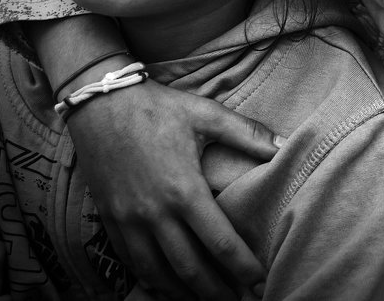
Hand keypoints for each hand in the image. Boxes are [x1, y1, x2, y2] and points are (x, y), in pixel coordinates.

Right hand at [66, 78, 280, 299]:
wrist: (99, 102)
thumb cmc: (156, 106)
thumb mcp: (205, 113)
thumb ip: (247, 133)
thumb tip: (284, 144)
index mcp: (184, 190)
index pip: (221, 243)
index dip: (243, 267)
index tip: (260, 279)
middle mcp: (155, 213)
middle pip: (191, 269)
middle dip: (218, 291)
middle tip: (240, 300)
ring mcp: (129, 221)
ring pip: (159, 273)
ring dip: (185, 293)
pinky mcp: (110, 219)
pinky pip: (132, 262)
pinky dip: (153, 281)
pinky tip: (168, 287)